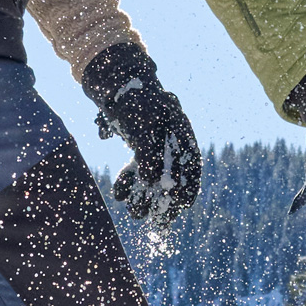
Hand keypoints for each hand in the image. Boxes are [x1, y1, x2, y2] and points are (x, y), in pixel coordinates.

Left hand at [82, 42, 203, 228]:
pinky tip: (121, 193)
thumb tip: (151, 184)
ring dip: (145, 196)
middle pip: (174, 177)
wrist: (114, 81)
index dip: (189, 188)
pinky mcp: (140, 147)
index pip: (192, 166)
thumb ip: (148, 155)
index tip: (181, 207)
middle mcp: (172, 140)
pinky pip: (139, 171)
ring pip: (154, 178)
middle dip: (164, 201)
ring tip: (135, 212)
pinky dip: (130, 183)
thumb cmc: (132, 100)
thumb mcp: (142, 125)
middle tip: (157, 223)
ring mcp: (156, 144)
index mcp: (181, 132)